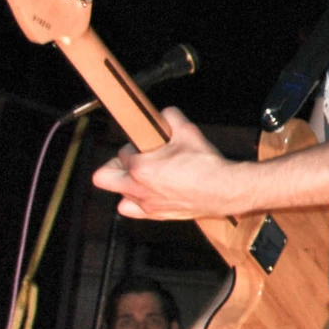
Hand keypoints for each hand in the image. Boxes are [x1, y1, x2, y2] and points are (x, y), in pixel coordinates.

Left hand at [92, 107, 245, 219]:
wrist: (224, 189)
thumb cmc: (206, 165)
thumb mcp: (188, 131)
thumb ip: (171, 117)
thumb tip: (165, 114)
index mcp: (141, 167)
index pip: (123, 151)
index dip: (134, 145)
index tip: (144, 143)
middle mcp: (138, 188)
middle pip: (104, 176)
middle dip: (116, 166)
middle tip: (133, 160)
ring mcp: (146, 204)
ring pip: (119, 195)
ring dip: (126, 185)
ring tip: (142, 178)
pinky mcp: (157, 214)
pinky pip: (131, 211)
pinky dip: (135, 203)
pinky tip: (148, 193)